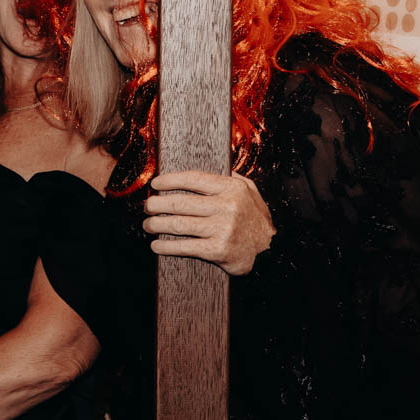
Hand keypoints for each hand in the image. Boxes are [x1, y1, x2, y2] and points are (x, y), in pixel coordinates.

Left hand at [143, 170, 272, 275]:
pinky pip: (185, 246)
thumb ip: (231, 178)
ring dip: (157, 224)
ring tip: (148, 224)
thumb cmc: (255, 219)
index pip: (193, 179)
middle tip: (148, 206)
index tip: (156, 184)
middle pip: (181, 202)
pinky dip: (167, 246)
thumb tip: (208, 169)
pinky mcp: (218, 250)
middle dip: (158, 204)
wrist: (271, 250)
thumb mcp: (250, 191)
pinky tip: (157, 245)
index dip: (170, 180)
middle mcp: (227, 207)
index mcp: (231, 188)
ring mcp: (222, 228)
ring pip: (179, 224)